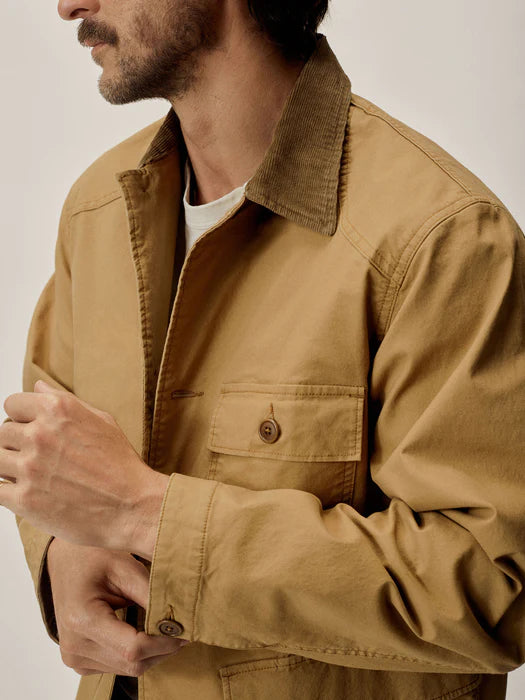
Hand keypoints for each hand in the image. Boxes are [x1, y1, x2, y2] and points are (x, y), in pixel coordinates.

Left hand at [0, 380, 168, 553]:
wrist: (131, 506)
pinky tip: (28, 493)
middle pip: (1, 433)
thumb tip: (37, 386)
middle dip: (16, 444)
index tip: (32, 431)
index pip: (12, 404)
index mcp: (57, 409)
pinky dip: (8, 492)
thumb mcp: (101, 420)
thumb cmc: (120, 463)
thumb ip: (63, 400)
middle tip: (38, 458)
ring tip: (33, 476)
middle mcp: (40, 434)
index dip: (22, 418)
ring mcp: (30, 468)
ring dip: (10, 468)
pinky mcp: (24, 500)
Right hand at [46, 538, 187, 676]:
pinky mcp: (79, 661)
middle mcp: (74, 646)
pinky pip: (117, 666)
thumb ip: (151, 594)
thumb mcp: (125, 567)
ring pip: (128, 668)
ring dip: (152, 652)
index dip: (164, 642)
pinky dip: (137, 653)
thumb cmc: (93, 557)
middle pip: (133, 663)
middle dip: (163, 647)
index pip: (133, 648)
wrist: (65, 560)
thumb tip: (180, 618)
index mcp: (82, 619)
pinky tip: (144, 631)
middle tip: (182, 627)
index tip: (185, 629)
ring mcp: (74, 657)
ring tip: (164, 626)